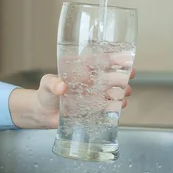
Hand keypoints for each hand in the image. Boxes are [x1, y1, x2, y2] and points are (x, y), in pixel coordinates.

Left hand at [8, 70, 133, 128]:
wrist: (43, 113)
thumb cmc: (45, 94)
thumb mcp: (47, 84)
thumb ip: (53, 83)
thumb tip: (61, 86)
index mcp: (81, 69)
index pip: (100, 61)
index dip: (115, 59)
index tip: (126, 59)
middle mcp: (90, 81)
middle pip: (110, 76)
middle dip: (122, 76)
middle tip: (130, 77)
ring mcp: (93, 95)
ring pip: (112, 91)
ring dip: (121, 91)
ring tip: (126, 93)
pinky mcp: (93, 109)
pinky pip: (107, 107)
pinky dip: (115, 106)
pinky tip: (120, 106)